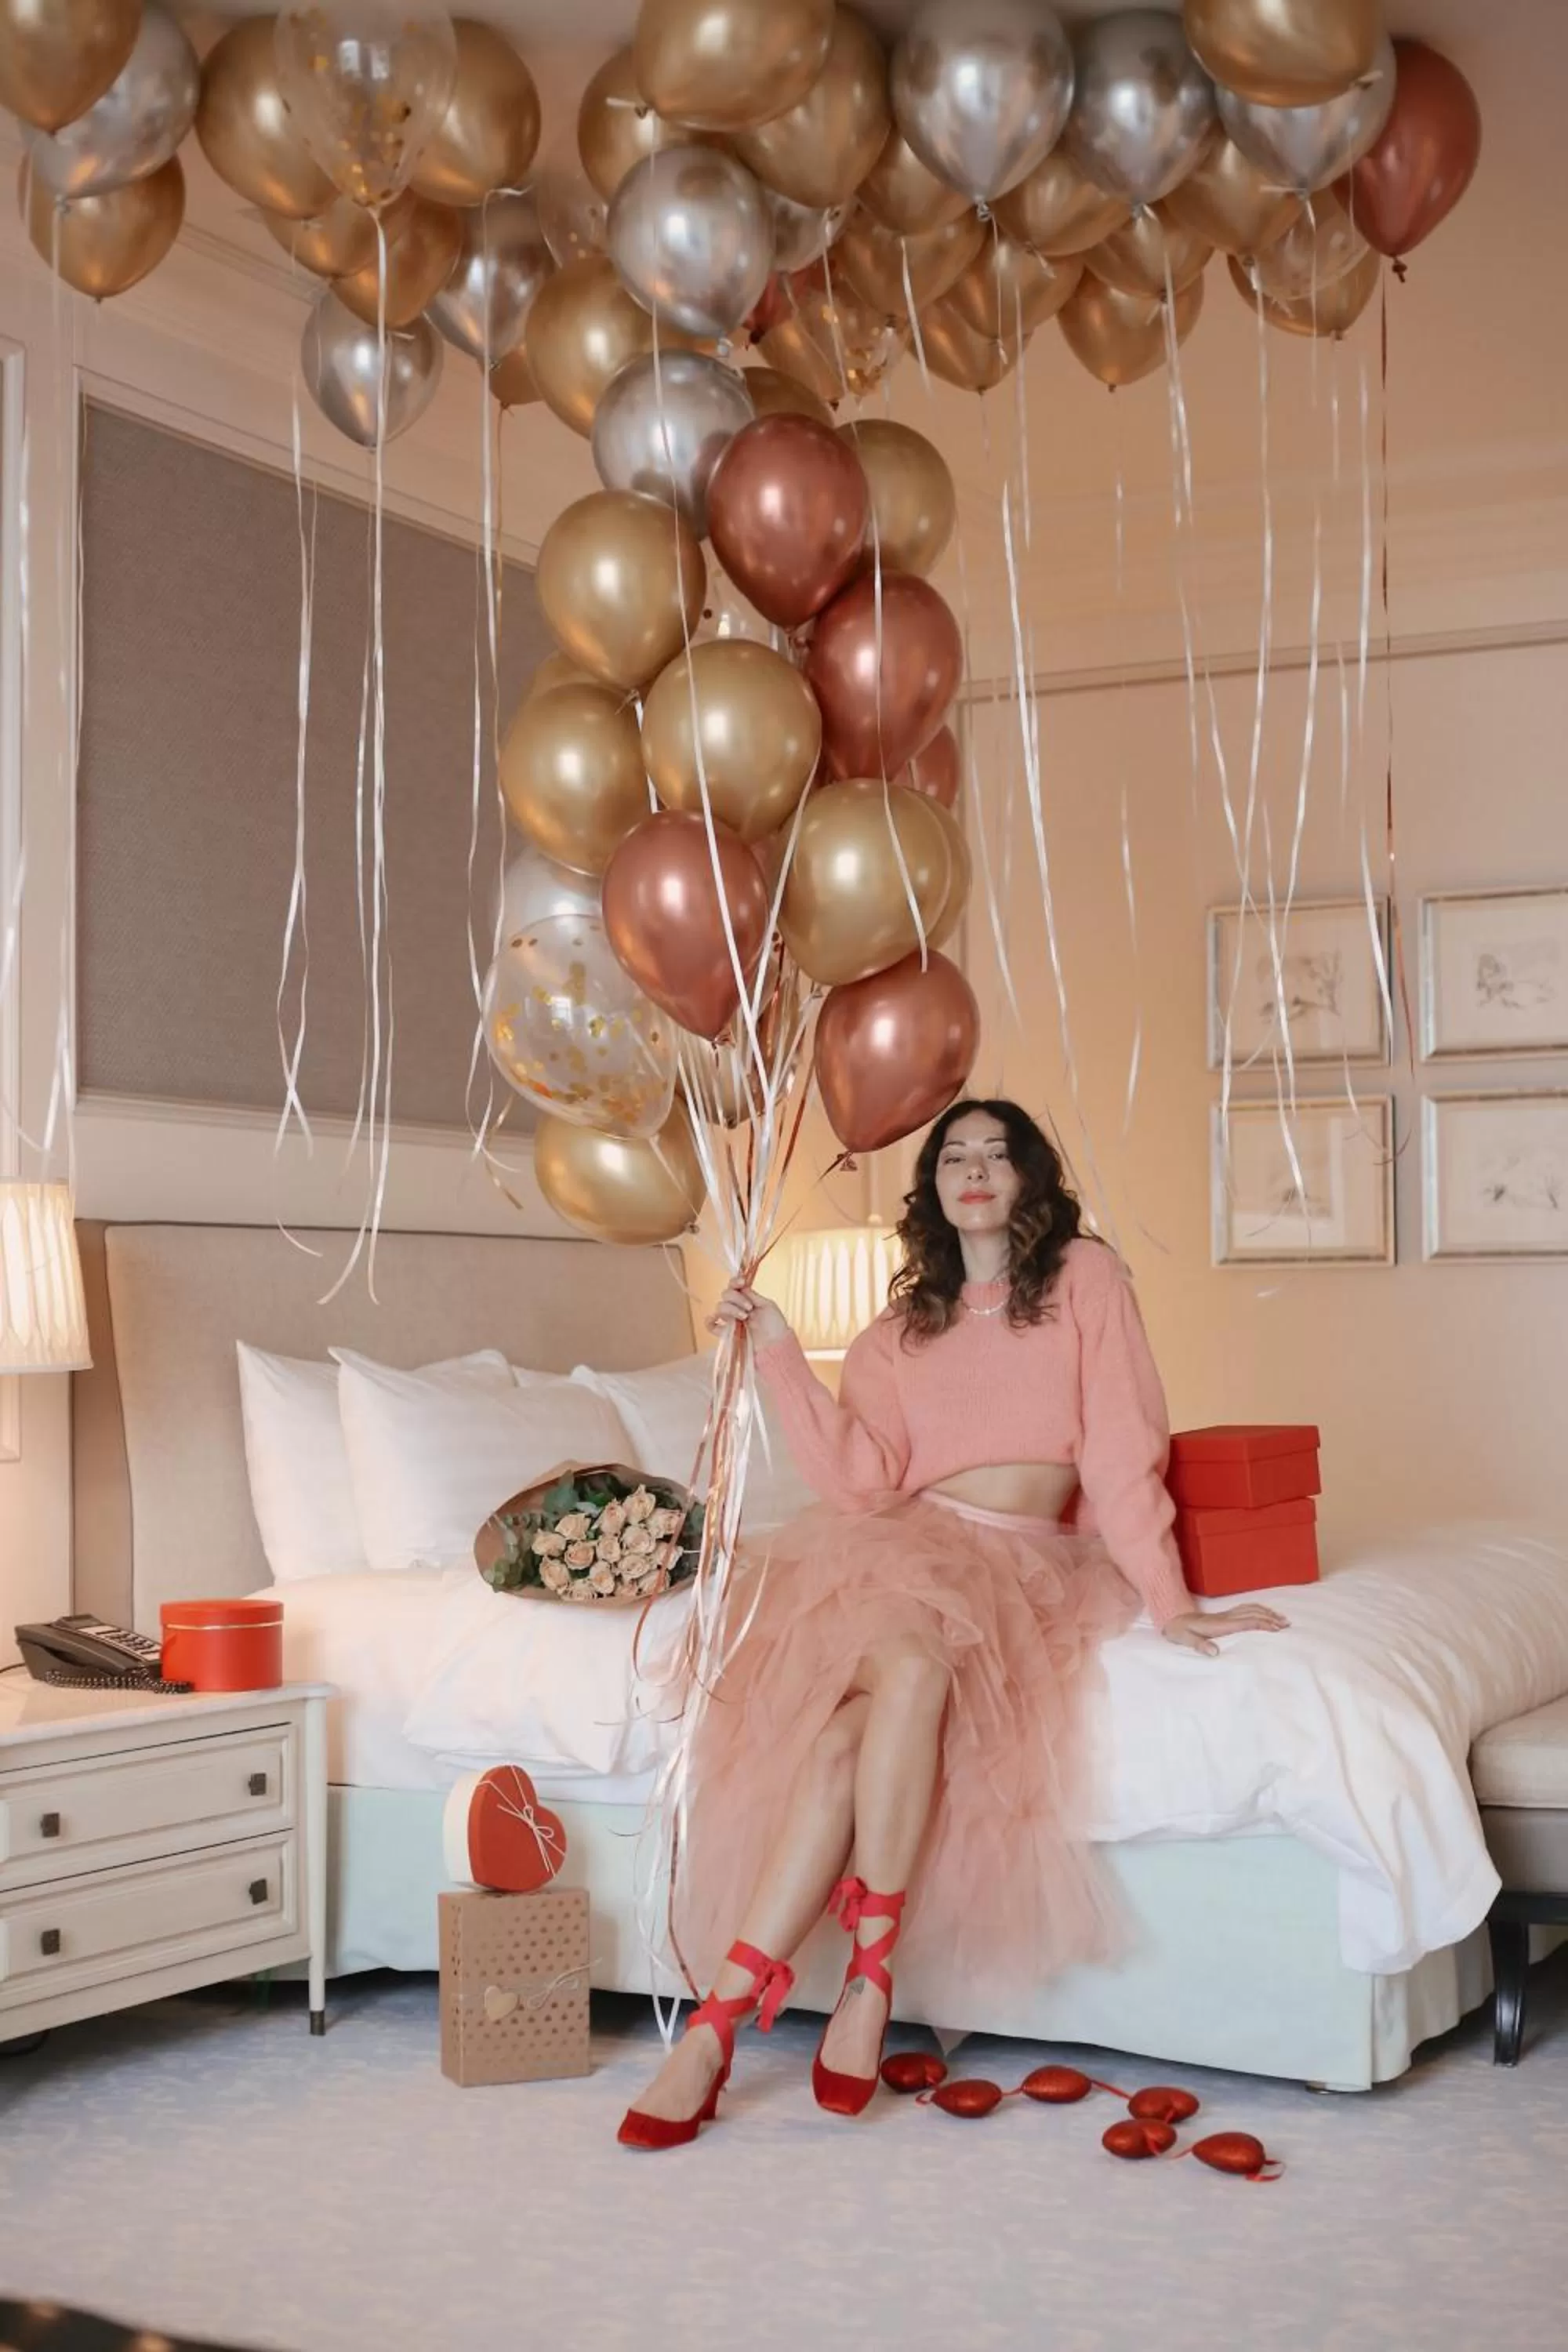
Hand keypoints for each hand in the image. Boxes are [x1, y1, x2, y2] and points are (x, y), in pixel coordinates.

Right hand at [706, 1283, 788, 1349]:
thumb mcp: (767, 1305)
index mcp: (746, 1300)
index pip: (734, 1286)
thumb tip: (741, 1287)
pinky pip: (711, 1326)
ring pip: (720, 1307)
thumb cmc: (775, 1326)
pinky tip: (715, 1319)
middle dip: (736, 1299)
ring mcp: (730, 1320)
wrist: (775, 1345)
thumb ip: (752, 1295)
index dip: (735, 1282)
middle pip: (725, 1294)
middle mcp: (737, 1308)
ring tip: (744, 1317)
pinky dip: (709, 1321)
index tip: (742, 1283)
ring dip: (731, 1309)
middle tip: (749, 1308)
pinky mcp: (726, 1333)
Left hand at [1160, 1602, 1288, 1657]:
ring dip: (1267, 1612)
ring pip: (1250, 1609)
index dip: (1261, 1624)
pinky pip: (1245, 1609)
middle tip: (1287, 1625)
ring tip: (1282, 1619)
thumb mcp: (1186, 1640)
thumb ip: (1199, 1646)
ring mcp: (1226, 1615)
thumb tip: (1215, 1652)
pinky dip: (1258, 1609)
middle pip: (1252, 1614)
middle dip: (1270, 1618)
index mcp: (1219, 1625)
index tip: (1276, 1628)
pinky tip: (1265, 1613)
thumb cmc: (1180, 1632)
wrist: (1174, 1620)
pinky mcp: (1225, 1615)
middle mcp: (1225, 1617)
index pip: (1245, 1622)